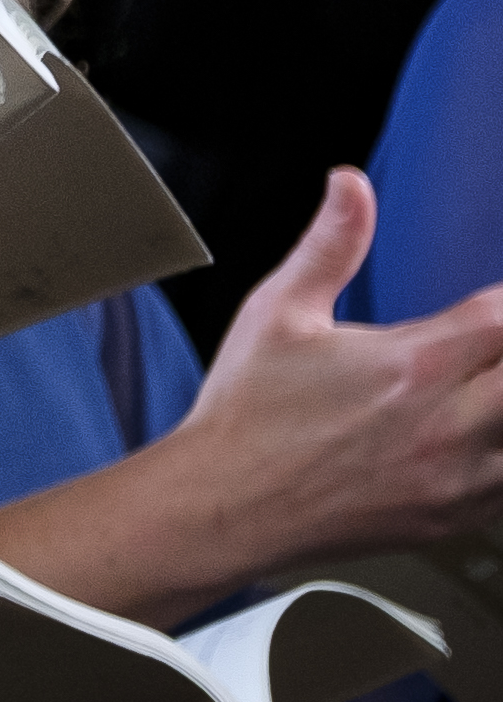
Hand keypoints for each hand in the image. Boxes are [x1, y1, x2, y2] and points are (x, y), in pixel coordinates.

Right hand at [158, 168, 502, 588]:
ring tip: (481, 388)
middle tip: (483, 348)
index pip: (502, 318)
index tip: (491, 306)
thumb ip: (330, 245)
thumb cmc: (248, 412)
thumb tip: (351, 185)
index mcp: (412, 364)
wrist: (226, 504)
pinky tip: (479, 435)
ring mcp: (459, 477)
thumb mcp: (278, 311)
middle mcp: (449, 422)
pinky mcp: (456, 516)